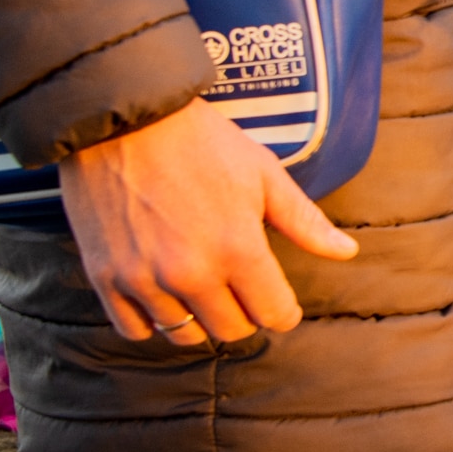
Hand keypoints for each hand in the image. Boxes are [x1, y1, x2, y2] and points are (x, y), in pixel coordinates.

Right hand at [60, 99, 357, 345]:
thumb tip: (347, 252)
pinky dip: (151, 320)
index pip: (274, 315)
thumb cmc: (200, 141)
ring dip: (198, 318)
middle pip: (231, 330)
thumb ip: (304, 221)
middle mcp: (191, 273)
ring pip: (184, 333)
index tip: (278, 300)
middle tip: (238, 287)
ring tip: (199, 288)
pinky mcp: (105, 277)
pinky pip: (134, 329)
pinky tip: (161, 294)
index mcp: (238, 249)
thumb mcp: (263, 173)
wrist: (123, 117)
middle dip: (243, 314)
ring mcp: (144, 279)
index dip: (282, 310)